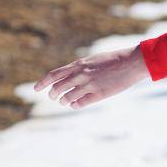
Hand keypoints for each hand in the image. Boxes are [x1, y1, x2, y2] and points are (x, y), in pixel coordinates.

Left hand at [33, 46, 147, 108]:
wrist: (130, 63)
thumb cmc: (112, 60)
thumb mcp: (92, 60)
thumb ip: (79, 68)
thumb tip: (67, 78)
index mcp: (78, 65)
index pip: (54, 75)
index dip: (42, 83)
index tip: (36, 89)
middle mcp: (81, 75)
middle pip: (58, 88)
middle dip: (53, 94)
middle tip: (53, 97)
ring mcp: (89, 85)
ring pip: (67, 97)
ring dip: (64, 101)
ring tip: (65, 101)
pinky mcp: (99, 94)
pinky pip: (80, 103)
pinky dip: (75, 105)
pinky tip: (75, 104)